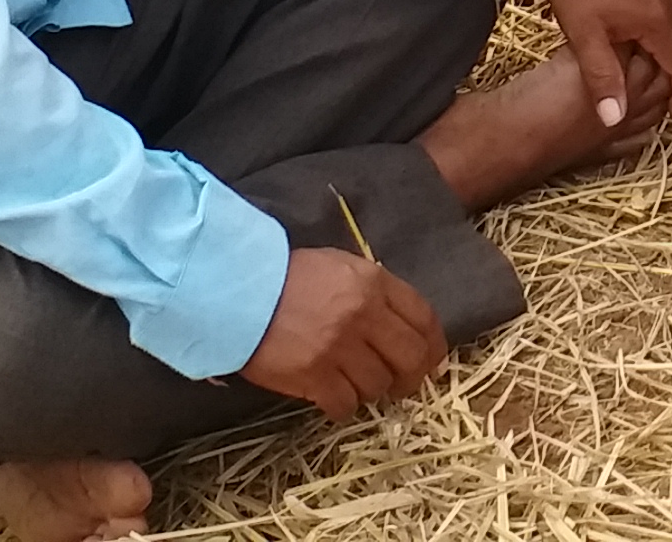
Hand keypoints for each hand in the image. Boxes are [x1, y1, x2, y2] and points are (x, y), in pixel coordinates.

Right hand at [236, 245, 447, 417]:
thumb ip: (374, 290)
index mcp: (373, 283)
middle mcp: (363, 315)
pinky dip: (343, 406)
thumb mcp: (339, 266)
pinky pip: (346, 404)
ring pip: (379, 385)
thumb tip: (401, 322)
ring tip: (354, 384)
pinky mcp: (314, 376)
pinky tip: (332, 397)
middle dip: (412, 376)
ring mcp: (340, 347)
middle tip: (401, 385)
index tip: (431, 359)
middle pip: (411, 357)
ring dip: (371, 390)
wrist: (237, 292)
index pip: (424, 317)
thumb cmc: (286, 277)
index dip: (434, 344)